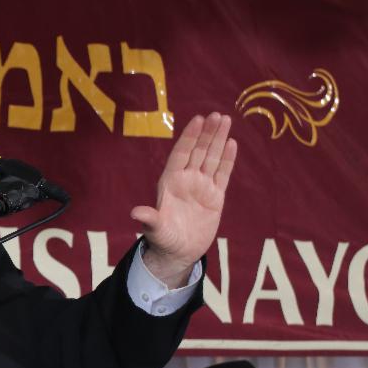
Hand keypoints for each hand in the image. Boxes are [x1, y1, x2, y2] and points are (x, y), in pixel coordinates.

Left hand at [133, 112, 237, 287]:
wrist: (179, 252)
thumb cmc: (163, 239)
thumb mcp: (155, 229)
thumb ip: (150, 219)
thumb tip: (135, 213)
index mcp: (170, 182)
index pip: (181, 154)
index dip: (189, 137)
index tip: (198, 119)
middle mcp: (187, 180)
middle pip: (198, 151)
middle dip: (207, 133)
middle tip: (217, 115)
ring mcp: (202, 186)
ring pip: (212, 158)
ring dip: (218, 140)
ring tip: (226, 120)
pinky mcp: (215, 196)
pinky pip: (223, 174)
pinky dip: (228, 159)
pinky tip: (232, 143)